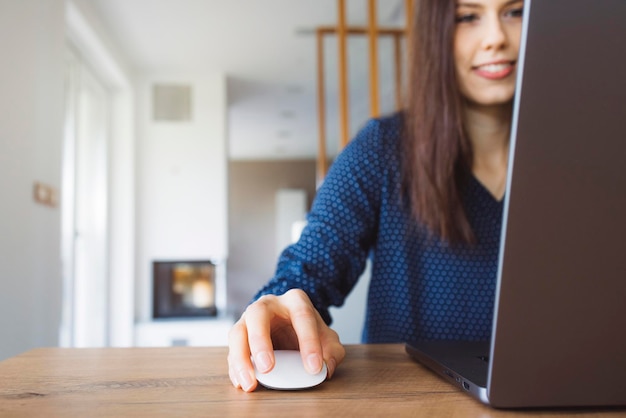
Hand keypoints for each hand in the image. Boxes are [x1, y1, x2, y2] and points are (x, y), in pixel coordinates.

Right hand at [227, 288, 345, 391]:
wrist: (290, 325)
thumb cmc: (308, 330)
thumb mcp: (327, 339)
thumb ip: (332, 352)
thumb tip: (326, 368)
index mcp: (295, 301)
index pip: (302, 316)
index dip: (309, 342)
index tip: (314, 368)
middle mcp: (268, 305)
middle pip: (258, 315)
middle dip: (260, 341)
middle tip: (267, 367)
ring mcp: (249, 319)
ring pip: (237, 333)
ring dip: (241, 359)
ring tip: (250, 382)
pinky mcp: (239, 336)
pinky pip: (231, 351)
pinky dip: (235, 368)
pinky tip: (242, 382)